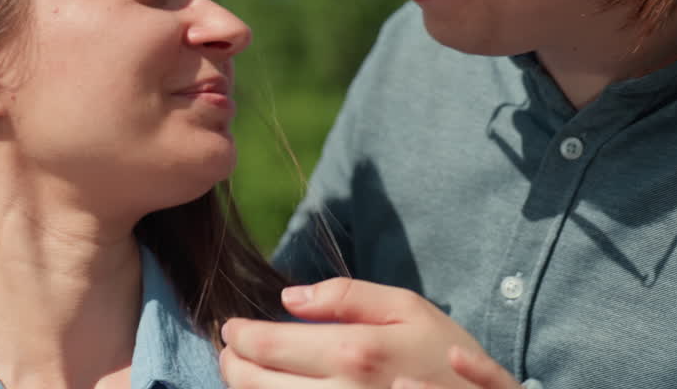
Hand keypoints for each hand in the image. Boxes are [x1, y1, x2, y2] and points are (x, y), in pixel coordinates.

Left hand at [220, 278, 518, 388]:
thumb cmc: (446, 355)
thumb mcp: (407, 308)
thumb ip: (346, 297)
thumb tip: (290, 297)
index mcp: (352, 353)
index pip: (267, 345)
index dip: (238, 336)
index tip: (232, 328)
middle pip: (255, 385)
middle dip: (232, 365)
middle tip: (230, 351)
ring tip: (244, 373)